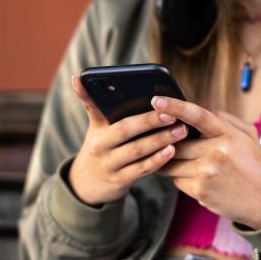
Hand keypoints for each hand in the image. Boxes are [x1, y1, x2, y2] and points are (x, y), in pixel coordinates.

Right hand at [67, 76, 187, 204]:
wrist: (90, 182)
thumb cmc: (106, 146)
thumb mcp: (102, 129)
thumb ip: (116, 112)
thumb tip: (148, 97)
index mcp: (97, 125)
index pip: (90, 105)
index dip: (84, 92)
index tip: (79, 77)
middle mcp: (99, 143)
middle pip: (125, 129)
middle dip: (149, 121)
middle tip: (172, 114)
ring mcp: (109, 163)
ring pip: (136, 150)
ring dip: (160, 140)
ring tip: (181, 130)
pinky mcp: (119, 179)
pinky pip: (142, 168)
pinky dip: (158, 159)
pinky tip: (172, 150)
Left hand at [152, 96, 260, 229]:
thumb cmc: (251, 163)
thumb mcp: (247, 135)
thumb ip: (224, 118)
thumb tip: (199, 110)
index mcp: (227, 134)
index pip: (197, 115)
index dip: (175, 106)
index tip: (157, 100)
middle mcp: (216, 152)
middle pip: (177, 142)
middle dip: (170, 142)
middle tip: (169, 141)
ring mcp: (207, 172)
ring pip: (172, 161)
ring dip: (173, 160)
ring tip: (187, 161)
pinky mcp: (199, 190)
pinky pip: (176, 179)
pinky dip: (181, 177)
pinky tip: (196, 177)